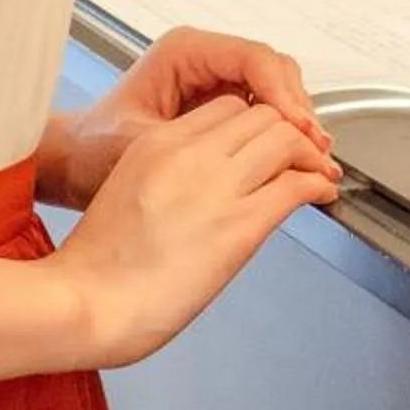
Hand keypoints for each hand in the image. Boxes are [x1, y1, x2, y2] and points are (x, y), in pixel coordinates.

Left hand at [41, 26, 337, 209]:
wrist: (76, 163)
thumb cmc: (94, 148)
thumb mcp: (143, 144)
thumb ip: (194, 143)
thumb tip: (251, 149)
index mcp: (184, 52)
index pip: (252, 58)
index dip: (282, 94)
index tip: (298, 128)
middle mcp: (203, 58)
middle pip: (273, 69)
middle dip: (297, 108)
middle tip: (315, 148)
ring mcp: (214, 79)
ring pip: (275, 88)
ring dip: (296, 120)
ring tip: (312, 156)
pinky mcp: (220, 104)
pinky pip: (265, 108)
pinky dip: (283, 131)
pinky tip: (293, 157)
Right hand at [51, 95, 342, 366]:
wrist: (87, 302)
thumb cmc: (97, 267)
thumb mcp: (127, 193)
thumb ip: (166, 177)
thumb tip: (203, 191)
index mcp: (156, 144)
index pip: (224, 107)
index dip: (253, 122)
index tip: (265, 143)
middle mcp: (189, 155)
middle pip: (260, 115)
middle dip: (286, 132)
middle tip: (300, 155)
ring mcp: (216, 187)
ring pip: (284, 139)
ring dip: (307, 153)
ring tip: (316, 171)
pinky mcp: (239, 227)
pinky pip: (295, 186)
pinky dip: (317, 184)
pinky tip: (321, 194)